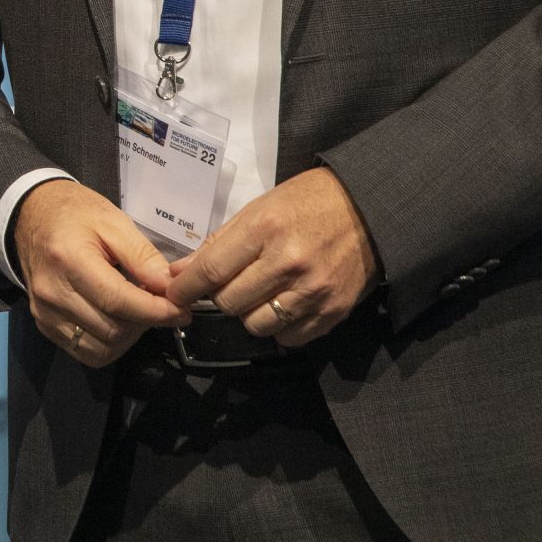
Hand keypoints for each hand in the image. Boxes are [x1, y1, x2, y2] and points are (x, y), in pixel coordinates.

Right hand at [12, 178, 185, 366]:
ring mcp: (44, 312)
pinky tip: (117, 321)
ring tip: (139, 313)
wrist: (31, 217)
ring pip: (101, 348)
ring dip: (129, 338)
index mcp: (69, 259)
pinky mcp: (44, 325)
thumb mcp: (113, 222)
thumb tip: (170, 288)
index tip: (181, 309)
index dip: (156, 311)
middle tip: (162, 307)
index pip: (119, 301)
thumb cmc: (75, 214)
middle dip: (146, 323)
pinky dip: (109, 344)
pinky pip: (85, 352)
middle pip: (112, 330)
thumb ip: (142, 256)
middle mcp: (52, 292)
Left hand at [168, 166, 379, 346]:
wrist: (368, 209)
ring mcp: (314, 291)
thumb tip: (179, 271)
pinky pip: (289, 338)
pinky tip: (282, 305)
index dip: (184, 288)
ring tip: (257, 294)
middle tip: (226, 285)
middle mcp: (289, 263)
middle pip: (230, 303)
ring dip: (248, 314)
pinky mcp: (334, 311)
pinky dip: (279, 327)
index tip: (173, 294)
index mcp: (265, 230)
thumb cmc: (306, 203)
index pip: (211, 271)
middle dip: (219, 297)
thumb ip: (218, 242)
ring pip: (257, 326)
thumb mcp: (258, 209)